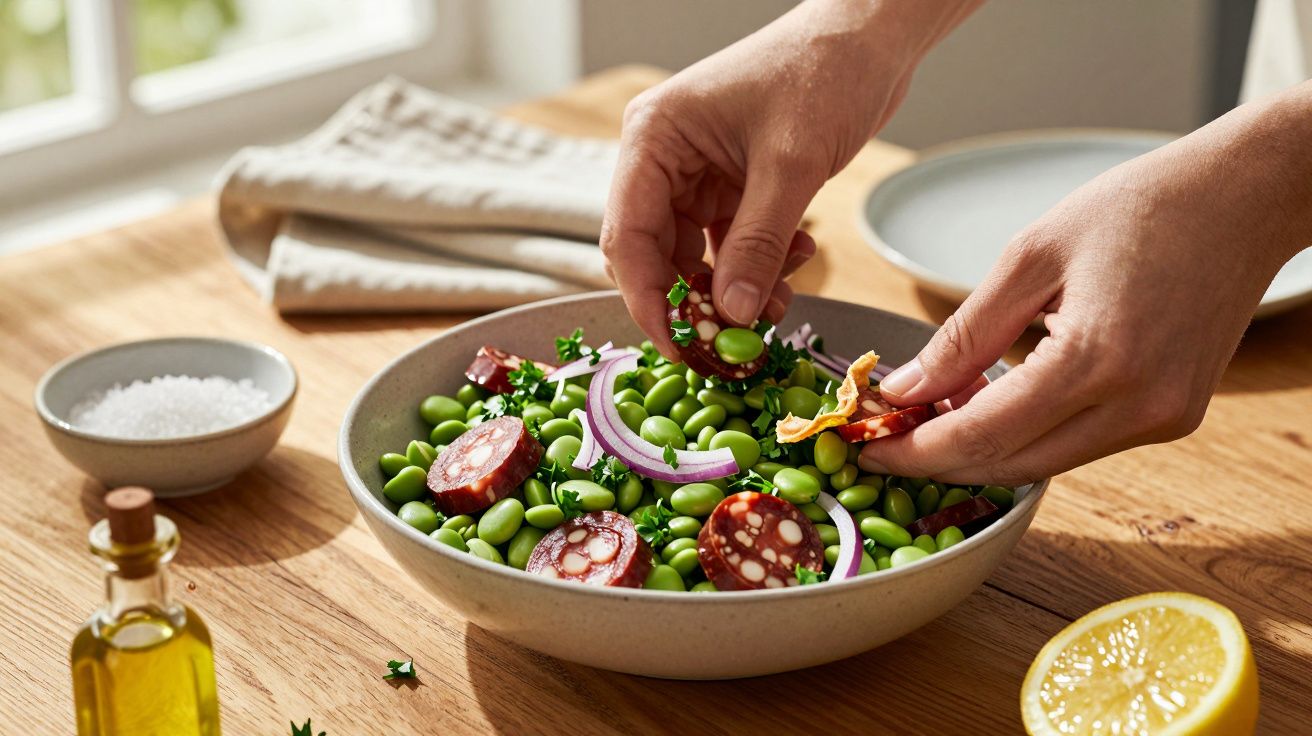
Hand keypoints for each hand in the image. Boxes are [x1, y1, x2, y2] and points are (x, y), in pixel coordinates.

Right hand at [601, 0, 978, 356]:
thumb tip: (733, 315)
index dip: (648, 299)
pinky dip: (758, 265)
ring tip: (781, 301)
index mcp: (653, 138)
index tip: (681, 345)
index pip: (627, 235)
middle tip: (734, 343)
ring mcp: (695, 172)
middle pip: (654, 254)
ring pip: (694, 258)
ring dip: (733, 288)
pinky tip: (797, 260)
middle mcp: (663, 158)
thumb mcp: (791, 165)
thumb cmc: (824, 73)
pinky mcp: (729, 185)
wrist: (870, 38)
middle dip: (694, 300)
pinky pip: (728, 246)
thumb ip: (757, 245)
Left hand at [860, 88, 1311, 484]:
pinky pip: (1079, 446)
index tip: (868, 448)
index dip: (917, 450)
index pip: (983, 434)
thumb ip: (963, 335)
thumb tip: (905, 390)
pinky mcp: (1174, 419)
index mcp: (1098, 358)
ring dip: (982, 452)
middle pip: (1011, 465)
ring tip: (931, 418)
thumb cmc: (1139, 209)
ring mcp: (1163, 420)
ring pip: (1044, 465)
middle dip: (940, 461)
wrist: (1245, 198)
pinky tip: (991, 405)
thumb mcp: (1030, 257)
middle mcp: (1138, 406)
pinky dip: (1028, 437)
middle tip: (887, 441)